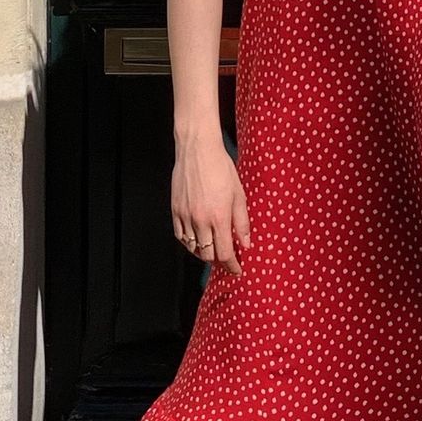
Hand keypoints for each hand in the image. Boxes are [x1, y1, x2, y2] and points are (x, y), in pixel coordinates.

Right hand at [172, 131, 249, 275]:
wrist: (198, 150)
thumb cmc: (221, 168)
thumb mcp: (239, 194)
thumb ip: (242, 222)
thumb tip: (246, 244)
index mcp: (219, 217)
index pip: (225, 253)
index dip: (232, 266)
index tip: (237, 270)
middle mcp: (200, 220)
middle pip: (208, 254)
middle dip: (219, 261)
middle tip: (227, 259)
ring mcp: (185, 216)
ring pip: (193, 248)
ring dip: (204, 253)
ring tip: (213, 249)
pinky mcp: (175, 211)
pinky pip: (180, 236)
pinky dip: (189, 243)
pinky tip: (197, 240)